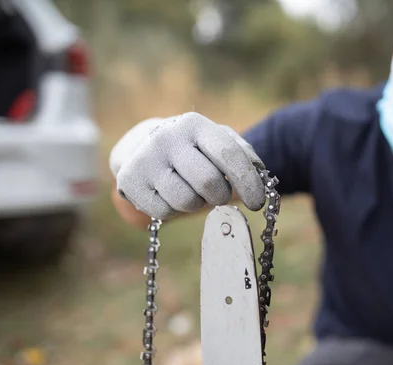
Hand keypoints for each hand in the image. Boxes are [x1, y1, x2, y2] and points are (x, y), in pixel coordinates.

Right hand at [109, 112, 265, 219]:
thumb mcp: (218, 142)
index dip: (248, 183)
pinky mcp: (129, 181)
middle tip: (218, 194)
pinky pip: (164, 212)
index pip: (229, 155)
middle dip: (220, 195)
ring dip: (197, 204)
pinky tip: (170, 195)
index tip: (258, 204)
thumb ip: (244, 156)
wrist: (142, 147)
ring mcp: (145, 159)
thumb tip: (263, 180)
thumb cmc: (193, 149)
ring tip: (191, 190)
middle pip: (209, 183)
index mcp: (195, 124)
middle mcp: (167, 137)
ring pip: (187, 202)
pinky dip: (174, 211)